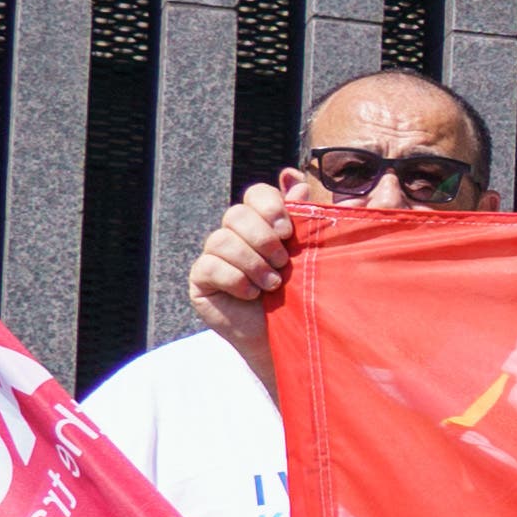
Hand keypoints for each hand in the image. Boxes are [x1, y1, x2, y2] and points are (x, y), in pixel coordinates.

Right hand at [188, 172, 316, 354]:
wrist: (291, 338)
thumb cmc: (304, 295)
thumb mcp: (315, 254)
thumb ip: (312, 217)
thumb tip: (296, 178)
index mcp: (264, 222)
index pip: (257, 194)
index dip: (270, 206)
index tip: (288, 231)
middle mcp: (236, 234)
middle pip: (236, 214)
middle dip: (262, 239)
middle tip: (283, 263)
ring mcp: (215, 255)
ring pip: (221, 240)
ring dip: (252, 263)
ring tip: (273, 284)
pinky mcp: (201, 279)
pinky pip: (209, 266)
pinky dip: (235, 280)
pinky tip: (253, 295)